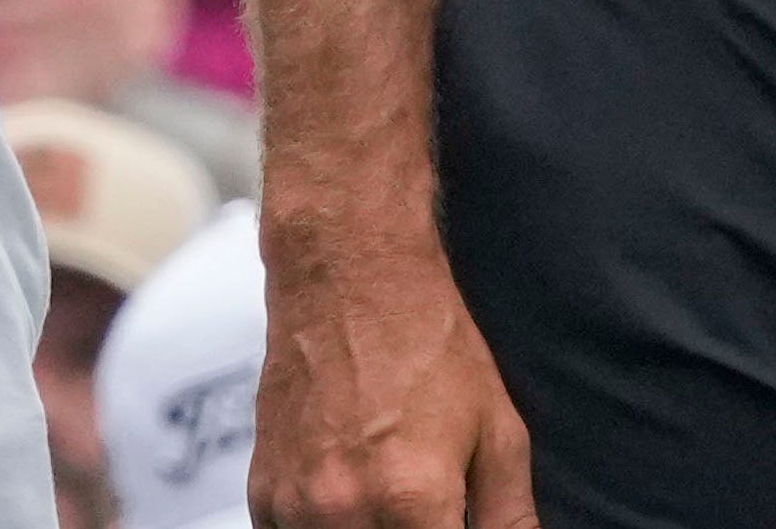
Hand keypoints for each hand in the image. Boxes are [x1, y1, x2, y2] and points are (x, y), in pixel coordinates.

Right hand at [252, 229, 535, 528]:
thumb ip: (511, 517)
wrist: (348, 271)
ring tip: (384, 494)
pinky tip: (346, 497)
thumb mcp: (497, 429)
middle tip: (420, 509)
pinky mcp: (264, 492)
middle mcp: (347, 508)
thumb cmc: (425, 340)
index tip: (449, 521)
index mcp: (413, 498)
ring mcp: (298, 503)